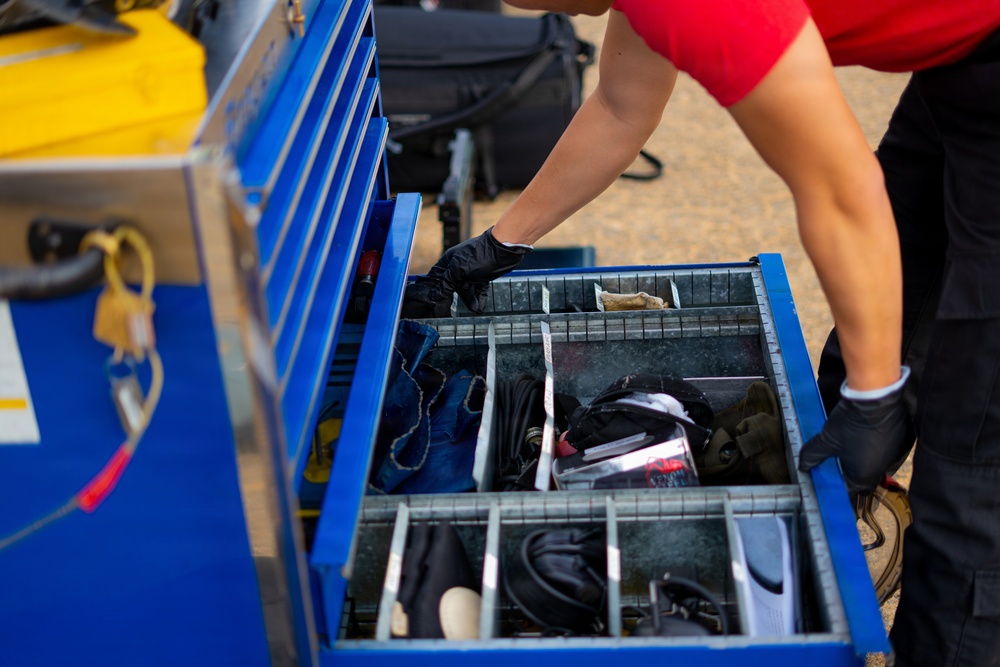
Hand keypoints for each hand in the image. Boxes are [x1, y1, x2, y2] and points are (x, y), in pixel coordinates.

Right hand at [402, 227, 530, 318]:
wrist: (502, 250)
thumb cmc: (479, 256)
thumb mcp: (459, 270)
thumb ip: (446, 283)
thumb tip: (434, 295)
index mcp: (449, 262)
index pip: (437, 277)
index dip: (434, 290)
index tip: (433, 303)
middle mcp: (458, 266)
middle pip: (452, 286)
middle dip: (454, 298)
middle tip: (452, 312)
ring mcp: (470, 271)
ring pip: (466, 289)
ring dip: (470, 300)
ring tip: (474, 309)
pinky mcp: (482, 276)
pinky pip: (478, 289)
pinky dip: (479, 297)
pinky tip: (479, 307)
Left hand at [798, 368, 911, 497]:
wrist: (876, 398)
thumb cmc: (852, 423)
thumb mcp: (826, 440)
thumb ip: (812, 455)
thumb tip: (803, 465)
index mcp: (865, 475)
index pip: (850, 490)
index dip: (838, 485)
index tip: (830, 478)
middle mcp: (883, 469)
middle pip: (864, 478)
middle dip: (851, 472)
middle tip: (838, 462)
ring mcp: (896, 455)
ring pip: (877, 463)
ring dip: (865, 458)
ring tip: (852, 445)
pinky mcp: (904, 441)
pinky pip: (888, 450)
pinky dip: (877, 446)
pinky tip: (867, 435)